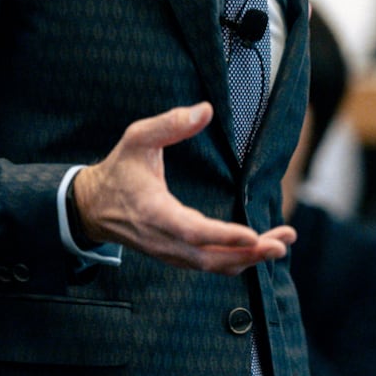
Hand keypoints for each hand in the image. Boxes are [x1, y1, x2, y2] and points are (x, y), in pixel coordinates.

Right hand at [71, 103, 293, 271]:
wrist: (93, 207)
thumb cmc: (119, 170)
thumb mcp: (137, 138)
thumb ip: (170, 124)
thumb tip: (206, 109)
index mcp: (154, 213)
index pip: (191, 232)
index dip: (222, 236)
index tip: (252, 235)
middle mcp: (164, 239)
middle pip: (210, 258)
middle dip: (249, 254)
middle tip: (282, 243)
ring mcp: (170, 252)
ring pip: (213, 265)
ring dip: (249, 259)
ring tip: (282, 244)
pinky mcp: (177, 255)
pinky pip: (209, 264)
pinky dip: (236, 260)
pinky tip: (260, 249)